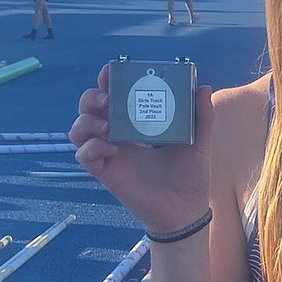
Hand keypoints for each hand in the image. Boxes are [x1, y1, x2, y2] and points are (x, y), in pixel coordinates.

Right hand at [70, 63, 215, 235]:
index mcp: (137, 124)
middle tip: (107, 99)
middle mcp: (118, 136)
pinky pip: (84, 156)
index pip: (113, 97)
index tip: (110, 71)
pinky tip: (113, 149)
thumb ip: (202, 117)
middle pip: (89, 109)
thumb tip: (203, 87)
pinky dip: (92, 148)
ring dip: (86, 121)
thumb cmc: (190, 176)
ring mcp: (109, 154)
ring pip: (79, 131)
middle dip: (91, 98)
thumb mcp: (199, 143)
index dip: (107, 82)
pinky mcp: (106, 173)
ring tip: (107, 124)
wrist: (186, 210)